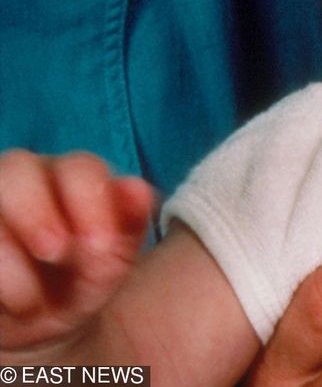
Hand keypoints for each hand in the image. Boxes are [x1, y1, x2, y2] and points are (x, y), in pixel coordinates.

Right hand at [0, 149, 152, 351]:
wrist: (41, 324)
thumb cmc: (81, 280)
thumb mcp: (111, 262)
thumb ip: (128, 224)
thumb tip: (137, 190)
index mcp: (71, 178)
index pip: (80, 167)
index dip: (91, 202)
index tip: (101, 247)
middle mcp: (22, 180)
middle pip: (17, 168)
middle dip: (36, 212)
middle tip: (54, 253)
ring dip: (5, 257)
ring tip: (29, 302)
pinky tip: (4, 306)